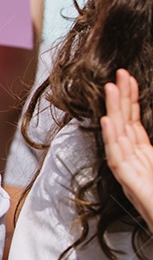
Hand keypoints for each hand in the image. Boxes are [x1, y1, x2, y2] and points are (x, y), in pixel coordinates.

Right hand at [101, 69, 152, 226]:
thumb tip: (151, 132)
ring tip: (111, 89)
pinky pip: (118, 159)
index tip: (128, 79)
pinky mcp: (132, 185)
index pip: (134, 123)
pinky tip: (109, 122)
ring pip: (118, 138)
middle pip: (124, 125)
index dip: (131, 101)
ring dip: (114, 112)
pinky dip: (112, 139)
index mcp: (146, 158)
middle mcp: (136, 162)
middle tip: (119, 74)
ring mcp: (132, 173)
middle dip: (121, 99)